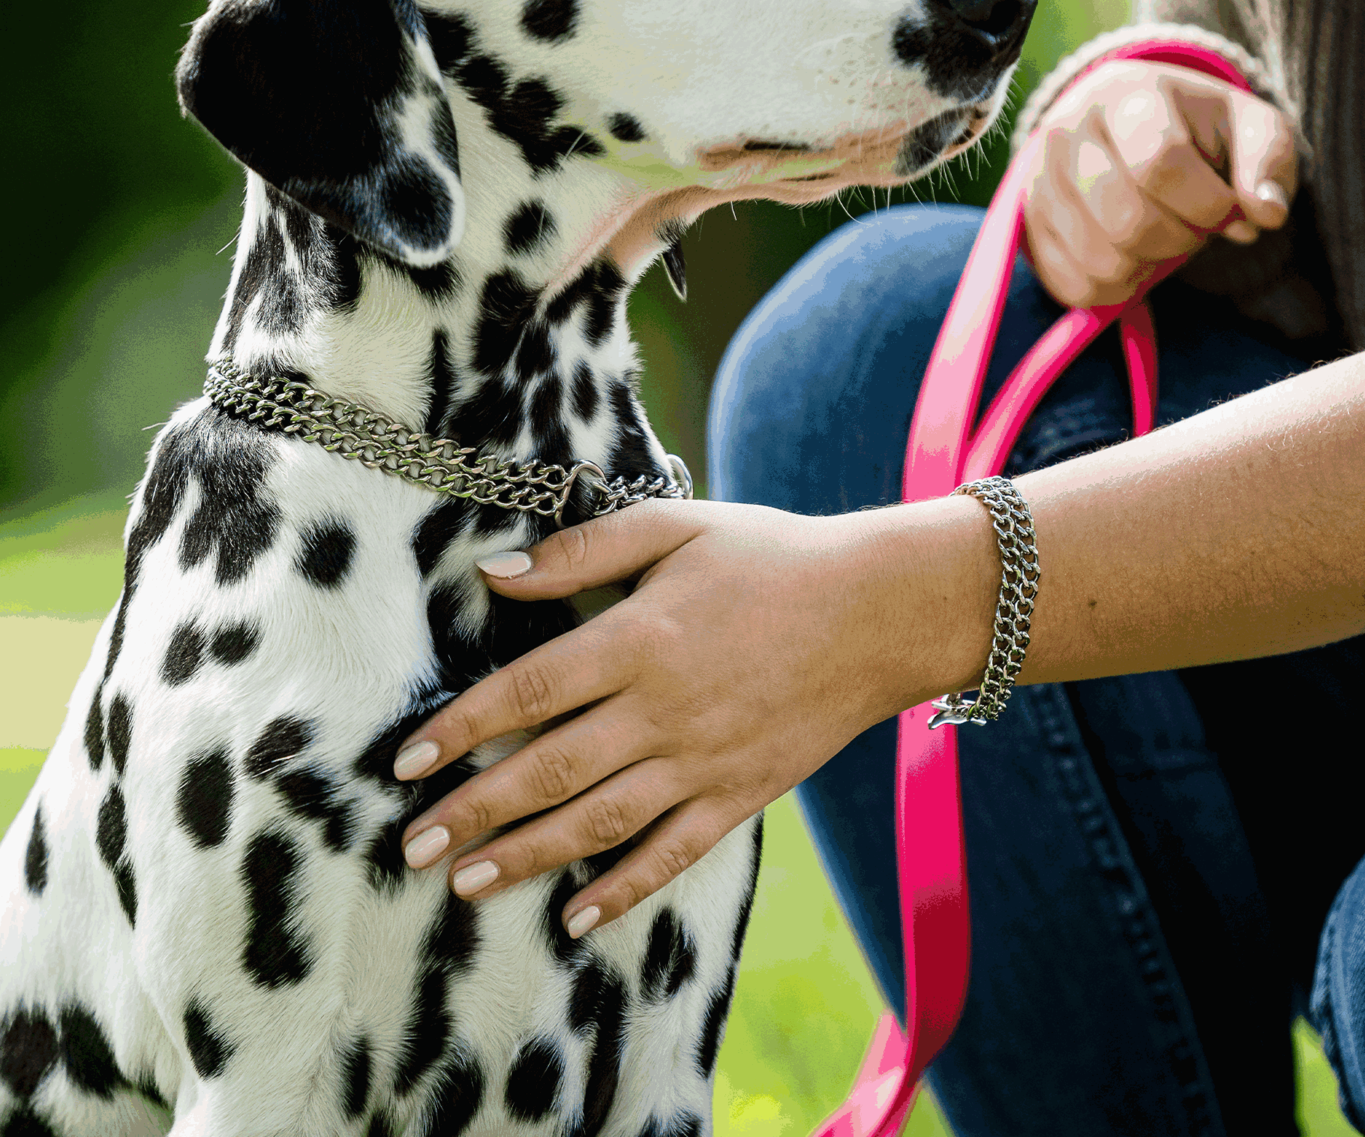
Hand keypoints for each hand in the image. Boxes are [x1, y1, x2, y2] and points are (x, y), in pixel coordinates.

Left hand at [391, 495, 997, 935]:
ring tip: (463, 884)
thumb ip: (584, 551)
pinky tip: (575, 918)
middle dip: (471, 811)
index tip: (404, 761)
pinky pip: (673, 853)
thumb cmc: (771, 557)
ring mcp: (702, 761)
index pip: (528, 692)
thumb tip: (495, 572)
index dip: (461, 728)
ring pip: (597, 823)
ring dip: (525, 857)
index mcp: (639, 638)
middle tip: (410, 846)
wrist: (878, 610)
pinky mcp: (741, 794)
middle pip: (548, 770)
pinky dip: (623, 889)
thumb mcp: (676, 527)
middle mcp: (662, 709)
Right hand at [1018, 59, 1298, 307]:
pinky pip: (1069, 285)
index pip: (1160, 162)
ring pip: (1097, 259)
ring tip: (1161, 243)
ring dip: (1146, 268)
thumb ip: (1270, 162)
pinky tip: (1132, 264)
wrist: (1131, 127)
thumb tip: (1263, 213)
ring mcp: (1036, 181)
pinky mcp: (1026, 225)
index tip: (1226, 210)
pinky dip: (1111, 290)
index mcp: (1125, 94)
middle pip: (1124, 219)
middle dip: (1177, 240)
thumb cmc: (1199, 131)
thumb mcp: (1250, 130)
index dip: (1206, 204)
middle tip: (1192, 229)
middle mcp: (1066, 130)